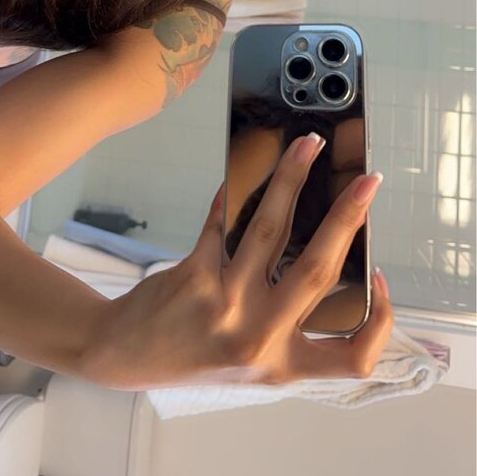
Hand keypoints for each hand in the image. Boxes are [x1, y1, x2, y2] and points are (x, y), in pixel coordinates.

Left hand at [82, 135, 392, 390]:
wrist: (128, 354)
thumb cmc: (196, 352)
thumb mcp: (253, 360)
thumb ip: (289, 325)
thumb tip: (325, 253)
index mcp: (283, 363)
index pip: (352, 358)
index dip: (380, 321)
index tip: (381, 280)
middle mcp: (259, 337)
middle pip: (318, 269)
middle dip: (348, 216)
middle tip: (367, 181)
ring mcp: (226, 304)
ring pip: (271, 230)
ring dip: (293, 178)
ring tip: (306, 147)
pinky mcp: (195, 274)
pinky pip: (224, 221)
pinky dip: (236, 190)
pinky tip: (244, 167)